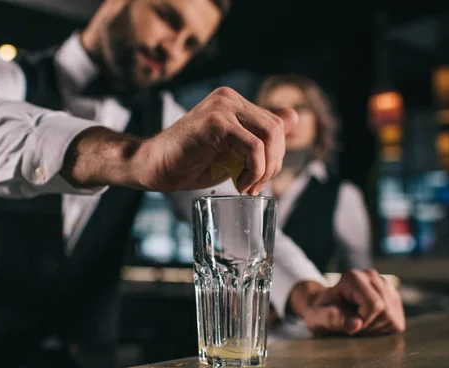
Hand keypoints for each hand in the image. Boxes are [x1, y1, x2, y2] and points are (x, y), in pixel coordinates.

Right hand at [136, 87, 297, 194]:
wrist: (153, 167)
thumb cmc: (189, 162)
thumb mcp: (232, 151)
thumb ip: (261, 135)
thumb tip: (295, 116)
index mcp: (233, 102)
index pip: (275, 125)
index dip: (275, 157)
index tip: (258, 181)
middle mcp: (229, 98)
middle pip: (277, 129)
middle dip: (274, 165)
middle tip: (255, 187)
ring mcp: (221, 107)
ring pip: (270, 136)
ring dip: (265, 169)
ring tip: (247, 186)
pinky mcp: (214, 122)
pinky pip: (253, 146)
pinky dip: (254, 170)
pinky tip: (239, 183)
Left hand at [289, 270, 404, 336]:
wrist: (327, 308)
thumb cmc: (320, 313)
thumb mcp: (317, 318)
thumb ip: (332, 319)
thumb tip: (356, 324)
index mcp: (353, 277)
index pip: (375, 305)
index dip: (363, 321)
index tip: (347, 322)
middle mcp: (372, 276)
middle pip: (386, 312)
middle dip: (369, 326)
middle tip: (353, 324)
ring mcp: (386, 285)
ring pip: (393, 317)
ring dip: (376, 328)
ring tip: (359, 322)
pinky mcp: (394, 297)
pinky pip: (397, 322)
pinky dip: (383, 328)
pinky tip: (369, 322)